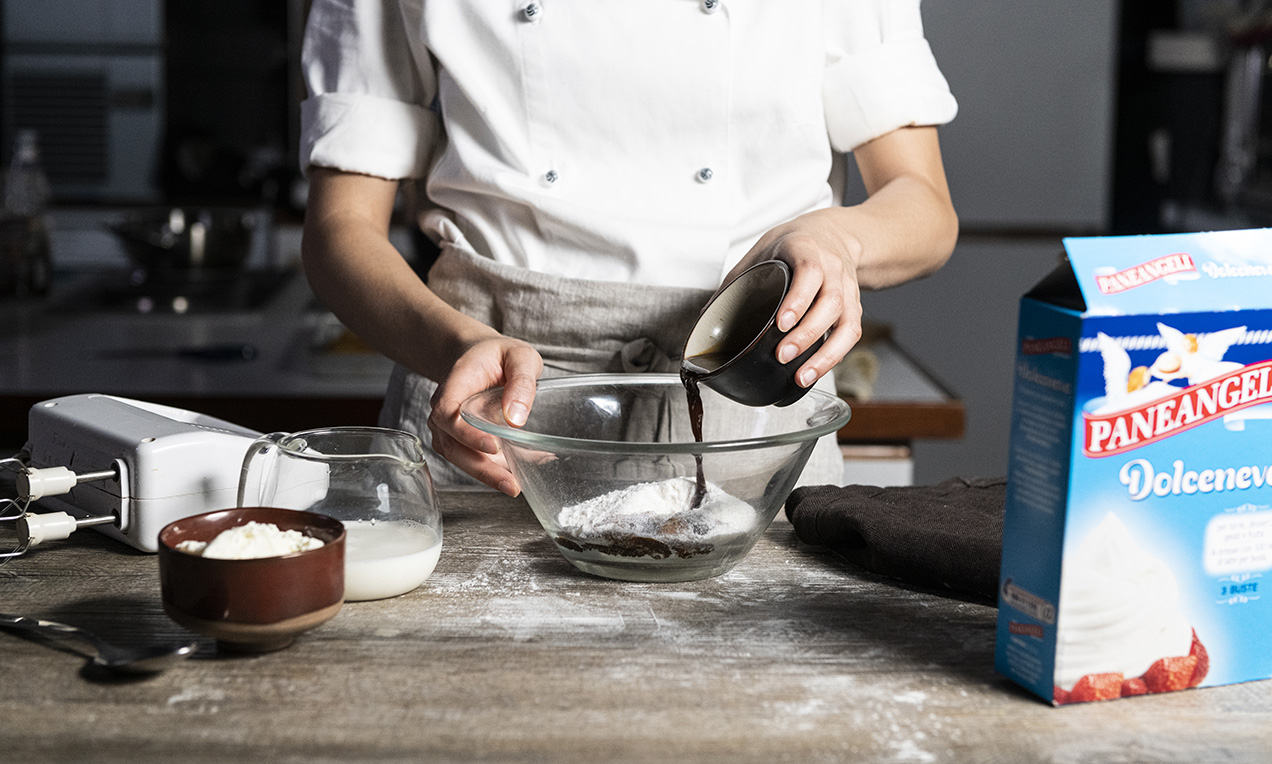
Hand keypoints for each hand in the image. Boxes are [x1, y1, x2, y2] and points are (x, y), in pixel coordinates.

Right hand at [426, 336, 543, 495]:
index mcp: (455, 383)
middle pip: (451, 444)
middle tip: (510, 484)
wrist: (479, 355)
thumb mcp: (520, 357)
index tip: (493, 447)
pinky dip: (491, 469)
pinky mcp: (460, 438)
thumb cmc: (499, 355)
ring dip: (484, 475)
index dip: (466, 434)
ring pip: (458, 456)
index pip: (447, 413)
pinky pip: (469, 457)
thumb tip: (515, 419)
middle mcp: (444, 408)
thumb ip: (521, 382)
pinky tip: (518, 472)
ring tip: (515, 486)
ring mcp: (448, 426)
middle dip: (480, 468)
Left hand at [727, 208, 863, 388]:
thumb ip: (737, 282)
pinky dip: (835, 356)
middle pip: (830, 302)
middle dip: (806, 333)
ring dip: (826, 353)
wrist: (832, 234)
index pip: (810, 271)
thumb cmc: (793, 245)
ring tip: (801, 375)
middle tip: (782, 355)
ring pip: (847, 322)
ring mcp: (847, 288)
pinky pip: (851, 334)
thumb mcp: (761, 252)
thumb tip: (707, 317)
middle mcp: (833, 268)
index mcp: (807, 249)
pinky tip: (816, 371)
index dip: (798, 299)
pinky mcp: (854, 307)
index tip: (781, 323)